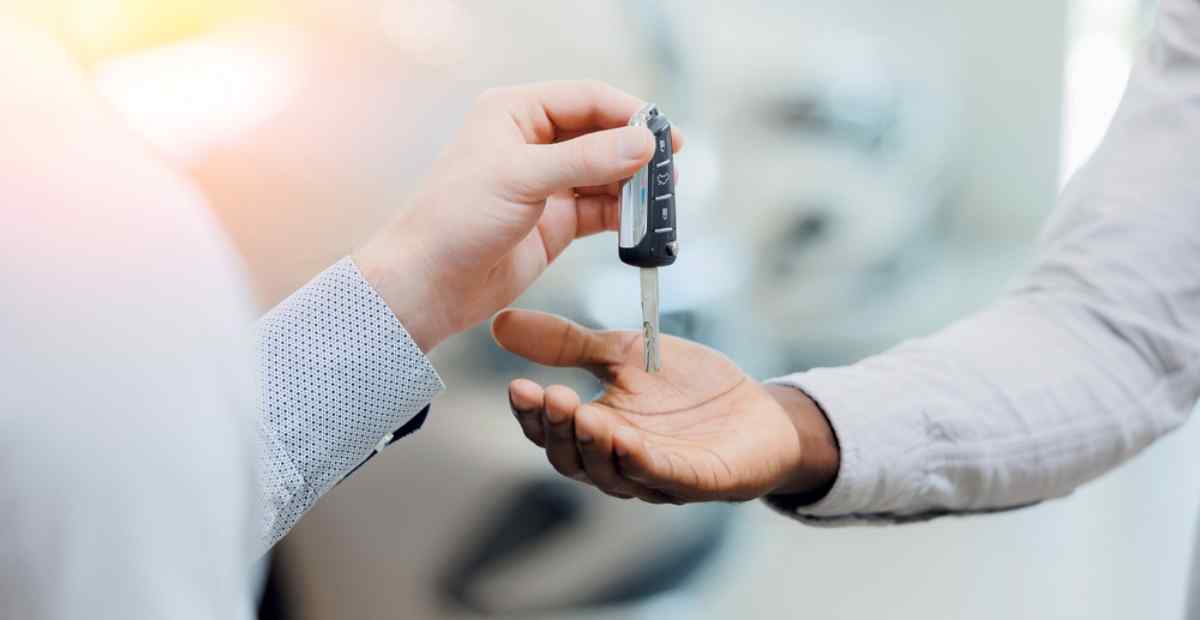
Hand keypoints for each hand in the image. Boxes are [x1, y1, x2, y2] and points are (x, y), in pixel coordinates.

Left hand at [354, 80, 681, 351]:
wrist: (429, 284)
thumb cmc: (455, 220)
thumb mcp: (522, 178)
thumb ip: (586, 159)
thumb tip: (644, 144)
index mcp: (514, 112)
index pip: (586, 98)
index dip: (628, 113)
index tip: (663, 134)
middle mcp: (533, 142)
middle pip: (602, 134)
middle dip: (636, 151)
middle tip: (670, 168)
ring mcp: (547, 183)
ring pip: (606, 173)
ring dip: (634, 184)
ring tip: (662, 199)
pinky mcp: (556, 222)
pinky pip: (601, 208)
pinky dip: (624, 214)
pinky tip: (641, 222)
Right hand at [491, 309, 839, 503]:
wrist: (758, 409)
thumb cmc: (687, 388)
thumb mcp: (622, 353)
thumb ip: (567, 343)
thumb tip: (502, 322)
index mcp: (596, 431)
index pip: (550, 432)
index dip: (531, 414)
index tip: (516, 386)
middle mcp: (618, 461)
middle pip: (573, 459)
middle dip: (559, 429)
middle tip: (551, 397)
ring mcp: (657, 476)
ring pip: (612, 473)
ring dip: (596, 446)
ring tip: (585, 414)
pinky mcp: (697, 481)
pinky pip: (665, 476)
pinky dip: (643, 461)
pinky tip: (628, 439)